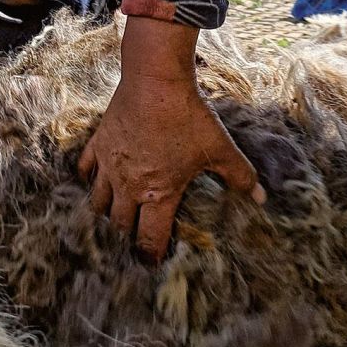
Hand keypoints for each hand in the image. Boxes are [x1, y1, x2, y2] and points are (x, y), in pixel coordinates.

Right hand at [78, 16, 263, 259]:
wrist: (155, 81)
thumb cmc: (188, 117)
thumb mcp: (219, 148)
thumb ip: (239, 175)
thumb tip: (260, 197)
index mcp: (158, 194)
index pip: (149, 238)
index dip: (151, 256)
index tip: (152, 264)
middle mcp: (129, 186)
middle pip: (119, 225)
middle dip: (126, 237)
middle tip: (133, 242)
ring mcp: (110, 166)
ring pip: (98, 202)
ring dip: (105, 214)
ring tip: (112, 219)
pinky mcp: (99, 144)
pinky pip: (85, 170)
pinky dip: (88, 180)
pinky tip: (94, 182)